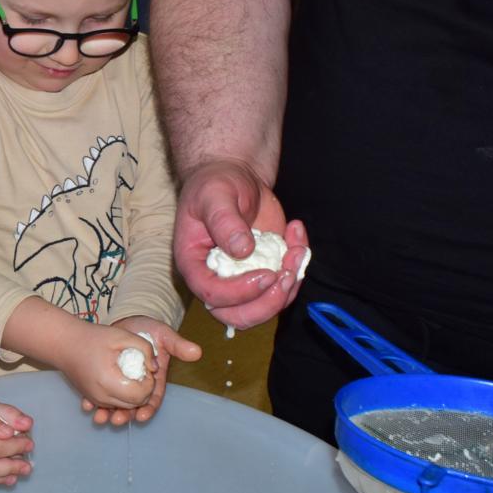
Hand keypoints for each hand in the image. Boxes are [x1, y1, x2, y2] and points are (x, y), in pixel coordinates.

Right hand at [58, 321, 158, 419]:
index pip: (140, 394)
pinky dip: (121, 397)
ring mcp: (96, 400)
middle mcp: (101, 396)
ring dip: (133, 396)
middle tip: (142, 372)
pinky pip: (113, 405)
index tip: (146, 369)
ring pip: (124, 407)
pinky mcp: (92, 399)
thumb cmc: (93, 337)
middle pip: (133, 405)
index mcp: (109, 381)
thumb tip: (155, 368)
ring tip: (131, 376)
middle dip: (144, 391)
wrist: (64, 343)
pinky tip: (121, 382)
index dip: (149, 383)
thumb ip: (145, 348)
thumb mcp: (122, 335)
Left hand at [80, 316, 202, 425]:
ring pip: (114, 402)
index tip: (141, 416)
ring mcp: (120, 381)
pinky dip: (92, 400)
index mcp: (153, 379)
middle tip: (116, 420)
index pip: (153, 398)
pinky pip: (99, 392)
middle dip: (125, 415)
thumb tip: (197, 352)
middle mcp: (137, 384)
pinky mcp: (105, 377)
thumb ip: (177, 345)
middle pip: (131, 405)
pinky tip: (86, 405)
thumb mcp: (163, 335)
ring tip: (99, 417)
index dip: (148, 409)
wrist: (125, 321)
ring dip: (107, 412)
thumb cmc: (147, 329)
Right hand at [174, 159, 308, 328]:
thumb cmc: (215, 184)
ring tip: (297, 249)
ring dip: (289, 288)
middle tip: (287, 275)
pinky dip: (298, 267)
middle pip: (237, 316)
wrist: (234, 176)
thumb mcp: (215, 196)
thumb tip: (242, 250)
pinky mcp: (265, 272)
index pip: (211, 294)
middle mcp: (216, 279)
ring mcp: (242, 279)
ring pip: (264, 308)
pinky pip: (284, 287)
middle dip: (267, 303)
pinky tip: (296, 233)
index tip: (267, 274)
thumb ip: (224, 221)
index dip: (239, 293)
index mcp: (195, 264)